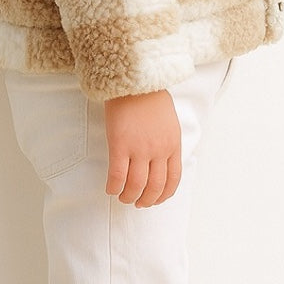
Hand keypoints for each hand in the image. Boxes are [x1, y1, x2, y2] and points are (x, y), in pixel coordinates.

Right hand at [103, 90, 181, 207]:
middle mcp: (159, 150)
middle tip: (137, 203)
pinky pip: (117, 175)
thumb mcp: (169, 121)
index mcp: (173, 145)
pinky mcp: (120, 144)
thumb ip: (167, 142)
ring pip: (136, 185)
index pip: (173, 180)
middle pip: (155, 187)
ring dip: (129, 196)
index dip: (163, 195)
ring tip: (122, 197)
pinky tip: (110, 188)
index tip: (154, 200)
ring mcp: (140, 148)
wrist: (134, 81)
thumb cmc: (150, 97)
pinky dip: (113, 186)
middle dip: (146, 200)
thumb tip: (161, 160)